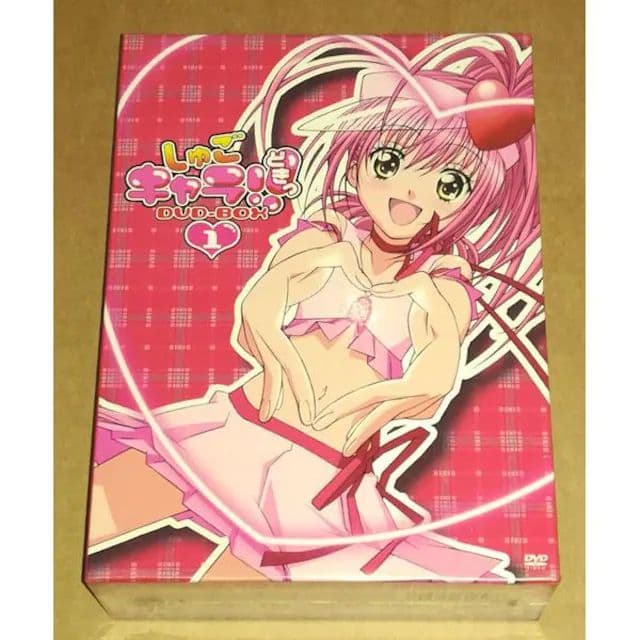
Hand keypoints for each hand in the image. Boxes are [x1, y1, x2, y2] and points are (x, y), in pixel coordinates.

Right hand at [239, 241, 371, 425]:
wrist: (265, 264)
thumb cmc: (293, 262)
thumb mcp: (310, 258)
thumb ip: (334, 257)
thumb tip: (357, 263)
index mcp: (264, 318)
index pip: (285, 359)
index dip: (298, 386)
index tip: (308, 410)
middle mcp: (253, 328)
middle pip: (273, 368)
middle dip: (283, 396)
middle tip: (302, 421)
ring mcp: (248, 333)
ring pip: (267, 366)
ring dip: (272, 390)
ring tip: (270, 414)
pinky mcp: (249, 335)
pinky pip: (265, 360)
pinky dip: (270, 379)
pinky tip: (270, 397)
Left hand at [313, 272, 462, 454]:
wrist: (463, 338)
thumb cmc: (443, 316)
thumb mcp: (433, 299)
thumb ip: (418, 288)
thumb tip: (390, 283)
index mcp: (422, 380)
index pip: (379, 396)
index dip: (352, 406)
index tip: (329, 415)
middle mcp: (427, 397)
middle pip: (385, 417)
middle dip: (360, 432)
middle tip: (339, 449)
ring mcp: (430, 405)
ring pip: (393, 419)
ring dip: (370, 429)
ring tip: (347, 443)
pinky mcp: (430, 408)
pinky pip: (401, 415)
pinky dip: (383, 421)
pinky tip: (368, 428)